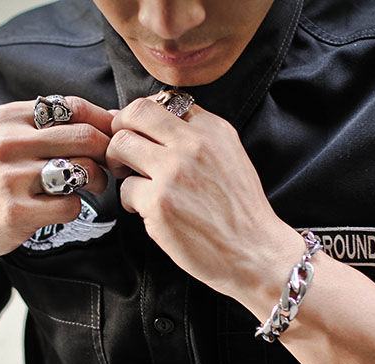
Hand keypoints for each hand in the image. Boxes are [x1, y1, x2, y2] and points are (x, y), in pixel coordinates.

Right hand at [0, 97, 113, 265]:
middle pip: (85, 137)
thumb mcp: (7, 138)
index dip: (103, 122)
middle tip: (109, 165)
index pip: (73, 107)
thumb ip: (49, 126)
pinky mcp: (17, 212)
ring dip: (97, 180)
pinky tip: (61, 206)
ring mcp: (11, 178)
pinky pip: (70, 205)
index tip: (113, 137)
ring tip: (90, 185)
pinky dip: (75, 207)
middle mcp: (7, 143)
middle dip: (107, 152)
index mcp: (8, 118)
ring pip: (82, 170)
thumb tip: (114, 118)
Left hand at [108, 97, 302, 304]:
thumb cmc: (241, 213)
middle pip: (136, 112)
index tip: (140, 133)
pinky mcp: (159, 202)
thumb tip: (159, 127)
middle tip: (122, 151)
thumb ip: (200, 138)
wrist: (256, 252)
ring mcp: (174, 171)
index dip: (145, 117)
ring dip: (118, 162)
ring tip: (132, 180)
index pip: (165, 101)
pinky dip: (129, 200)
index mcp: (213, 129)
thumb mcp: (231, 158)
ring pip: (121, 144)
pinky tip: (146, 210)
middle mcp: (193, 144)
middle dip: (121, 128)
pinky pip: (124, 187)